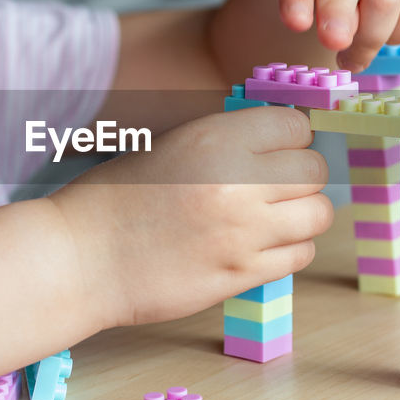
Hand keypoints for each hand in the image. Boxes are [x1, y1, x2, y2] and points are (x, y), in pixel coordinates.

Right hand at [47, 106, 330, 328]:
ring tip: (273, 218)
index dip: (289, 138)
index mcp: (217, 138)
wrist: (81, 258)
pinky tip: (260, 246)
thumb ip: (228, 141)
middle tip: (275, 187)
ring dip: (301, 215)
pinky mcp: (241, 274)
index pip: (296, 126)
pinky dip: (289, 250)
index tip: (275, 150)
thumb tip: (282, 141)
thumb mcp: (172, 145)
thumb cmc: (117, 199)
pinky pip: (300, 255)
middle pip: (314, 171)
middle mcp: (238, 181)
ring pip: (318, 215)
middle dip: (300, 177)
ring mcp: (243, 232)